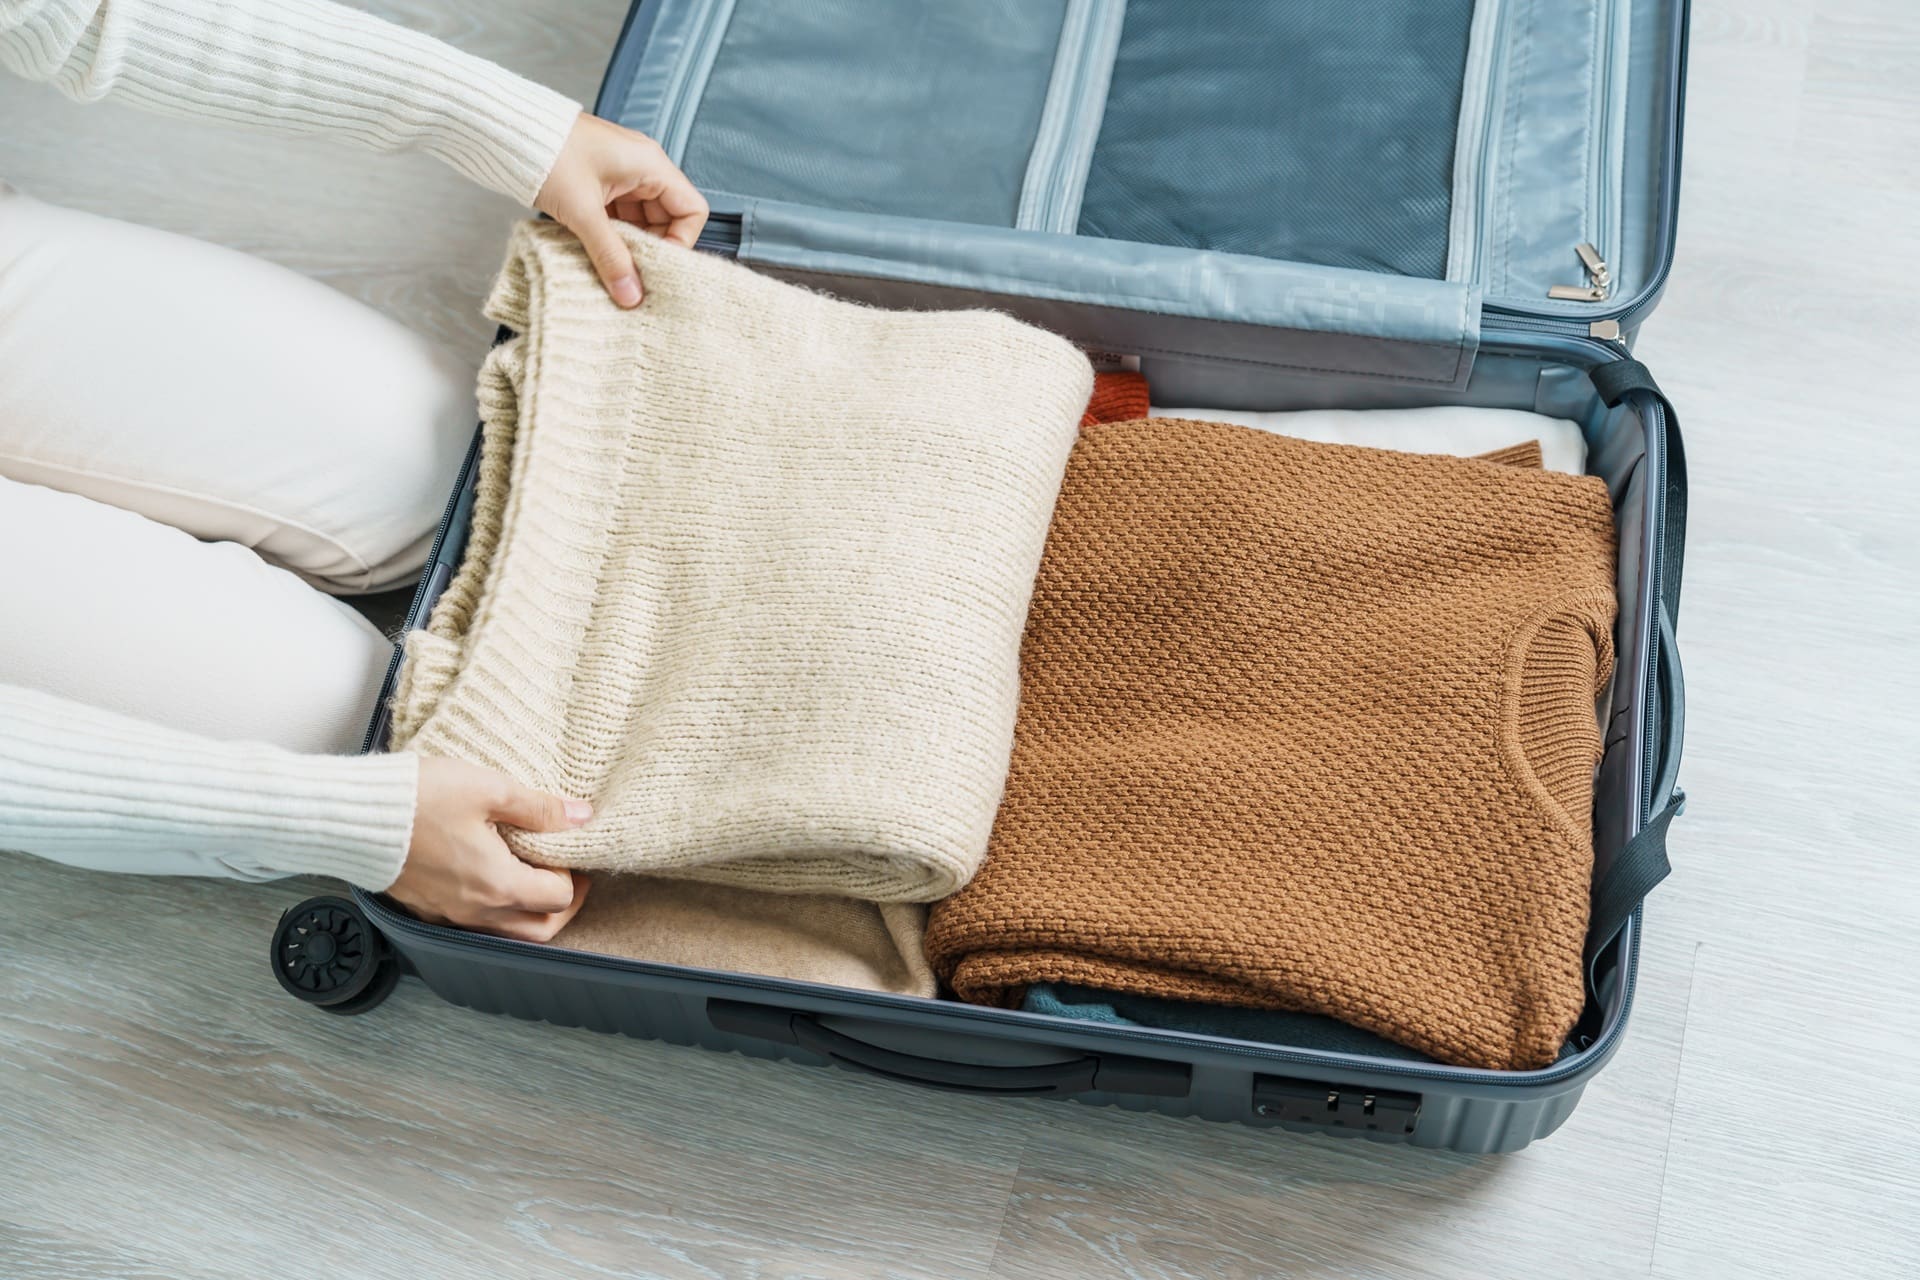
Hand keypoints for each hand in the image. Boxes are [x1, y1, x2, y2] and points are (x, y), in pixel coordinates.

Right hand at [387, 756, 592, 941]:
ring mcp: (447, 914)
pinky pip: (472, 924)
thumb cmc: (418, 799)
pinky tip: (491, 878)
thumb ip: (540, 808)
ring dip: (528, 912)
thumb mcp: (489, 790)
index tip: (570, 851)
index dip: (573, 876)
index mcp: (498, 886)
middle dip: (560, 907)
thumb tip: (580, 817)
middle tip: (566, 876)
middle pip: (537, 930)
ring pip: (505, 932)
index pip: (558, 898)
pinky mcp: (424, 908)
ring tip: (531, 876)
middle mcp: (475, 911)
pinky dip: (494, 911)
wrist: (351, 815)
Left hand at [535, 112, 708, 307]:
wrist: (506, 132)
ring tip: (611, 265)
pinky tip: (597, 253)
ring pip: (640, 222)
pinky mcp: (599, 184)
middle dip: (652, 248)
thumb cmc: (547, 152)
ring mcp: (620, 176)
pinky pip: (618, 218)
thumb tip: (631, 294)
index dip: (681, 241)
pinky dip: (611, 237)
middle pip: (667, 219)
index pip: (691, 210)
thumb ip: (610, 256)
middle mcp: (641, 168)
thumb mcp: (583, 212)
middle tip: (633, 272)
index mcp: (650, 164)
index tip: (659, 265)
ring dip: (629, 246)